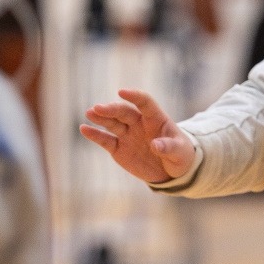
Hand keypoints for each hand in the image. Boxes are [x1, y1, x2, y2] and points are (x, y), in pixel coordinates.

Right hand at [81, 88, 195, 185]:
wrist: (170, 171)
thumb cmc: (180, 155)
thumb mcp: (180, 152)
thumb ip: (168, 147)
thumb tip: (156, 145)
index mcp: (156, 118)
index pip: (145, 102)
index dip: (134, 96)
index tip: (122, 92)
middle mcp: (139, 123)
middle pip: (124, 111)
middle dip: (111, 109)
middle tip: (98, 108)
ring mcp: (127, 134)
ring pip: (112, 123)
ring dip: (101, 117)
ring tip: (90, 112)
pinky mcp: (118, 148)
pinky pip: (105, 140)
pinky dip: (94, 134)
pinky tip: (84, 129)